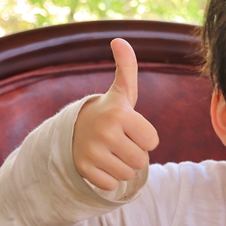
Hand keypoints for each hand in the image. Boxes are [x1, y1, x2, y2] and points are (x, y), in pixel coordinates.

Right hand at [72, 38, 158, 189]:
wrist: (73, 131)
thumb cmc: (108, 113)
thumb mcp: (121, 93)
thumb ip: (127, 68)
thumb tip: (119, 40)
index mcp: (119, 114)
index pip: (152, 141)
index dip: (145, 138)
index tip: (130, 129)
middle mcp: (105, 133)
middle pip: (141, 161)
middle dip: (134, 154)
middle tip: (120, 142)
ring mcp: (92, 153)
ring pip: (127, 174)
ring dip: (122, 166)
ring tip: (110, 152)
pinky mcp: (84, 170)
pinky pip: (110, 184)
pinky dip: (107, 177)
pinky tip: (99, 162)